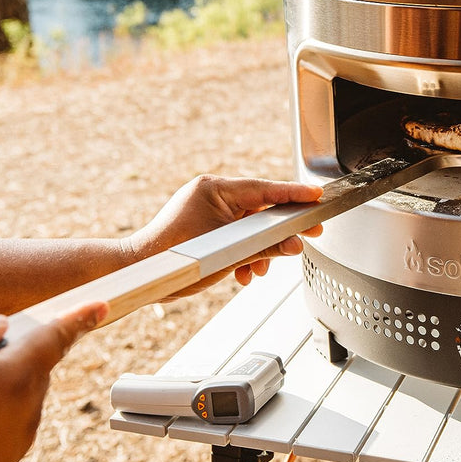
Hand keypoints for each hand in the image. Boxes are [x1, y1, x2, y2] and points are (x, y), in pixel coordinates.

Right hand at [0, 304, 103, 461]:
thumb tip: (0, 327)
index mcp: (17, 377)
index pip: (56, 337)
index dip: (78, 318)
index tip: (100, 306)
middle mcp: (29, 409)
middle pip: (31, 367)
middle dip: (8, 356)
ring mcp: (19, 442)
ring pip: (16, 398)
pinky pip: (5, 426)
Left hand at [127, 175, 323, 293]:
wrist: (144, 273)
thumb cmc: (175, 259)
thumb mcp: (230, 254)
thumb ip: (266, 247)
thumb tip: (294, 244)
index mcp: (214, 189)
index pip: (265, 188)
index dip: (294, 193)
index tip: (316, 194)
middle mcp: (211, 194)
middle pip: (260, 207)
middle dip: (279, 229)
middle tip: (308, 232)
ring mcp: (207, 209)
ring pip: (249, 225)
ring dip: (260, 248)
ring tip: (260, 268)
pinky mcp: (205, 225)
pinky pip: (235, 234)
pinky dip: (244, 252)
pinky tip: (245, 270)